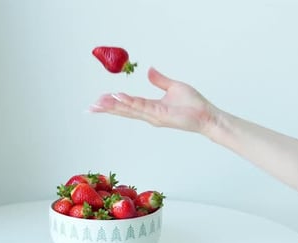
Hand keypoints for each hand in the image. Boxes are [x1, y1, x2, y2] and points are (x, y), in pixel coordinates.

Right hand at [90, 67, 217, 134]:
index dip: (113, 102)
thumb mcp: (174, 87)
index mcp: (151, 107)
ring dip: (113, 105)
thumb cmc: (194, 105)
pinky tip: (118, 97)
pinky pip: (141, 107)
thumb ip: (160, 80)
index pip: (128, 104)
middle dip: (106, 108)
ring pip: (129, 109)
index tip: (99, 100)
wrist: (207, 116)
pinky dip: (129, 102)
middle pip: (124, 110)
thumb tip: (149, 70)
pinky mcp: (161, 115)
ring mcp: (154, 116)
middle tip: (90, 107)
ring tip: (98, 102)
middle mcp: (149, 114)